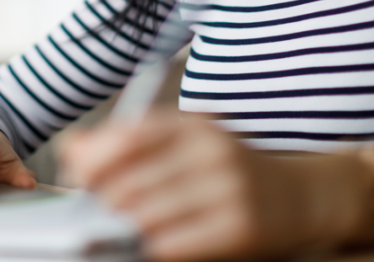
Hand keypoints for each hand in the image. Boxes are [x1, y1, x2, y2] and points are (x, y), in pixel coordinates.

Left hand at [59, 111, 373, 260]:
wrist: (301, 195)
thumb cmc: (228, 170)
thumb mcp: (186, 143)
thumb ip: (130, 143)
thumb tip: (72, 151)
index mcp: (194, 124)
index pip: (126, 138)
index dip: (92, 161)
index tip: (79, 177)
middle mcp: (212, 152)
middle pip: (129, 184)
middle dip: (103, 203)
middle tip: (99, 213)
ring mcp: (229, 191)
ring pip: (146, 217)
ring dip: (125, 230)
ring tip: (122, 231)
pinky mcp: (240, 229)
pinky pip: (174, 245)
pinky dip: (153, 248)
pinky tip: (154, 244)